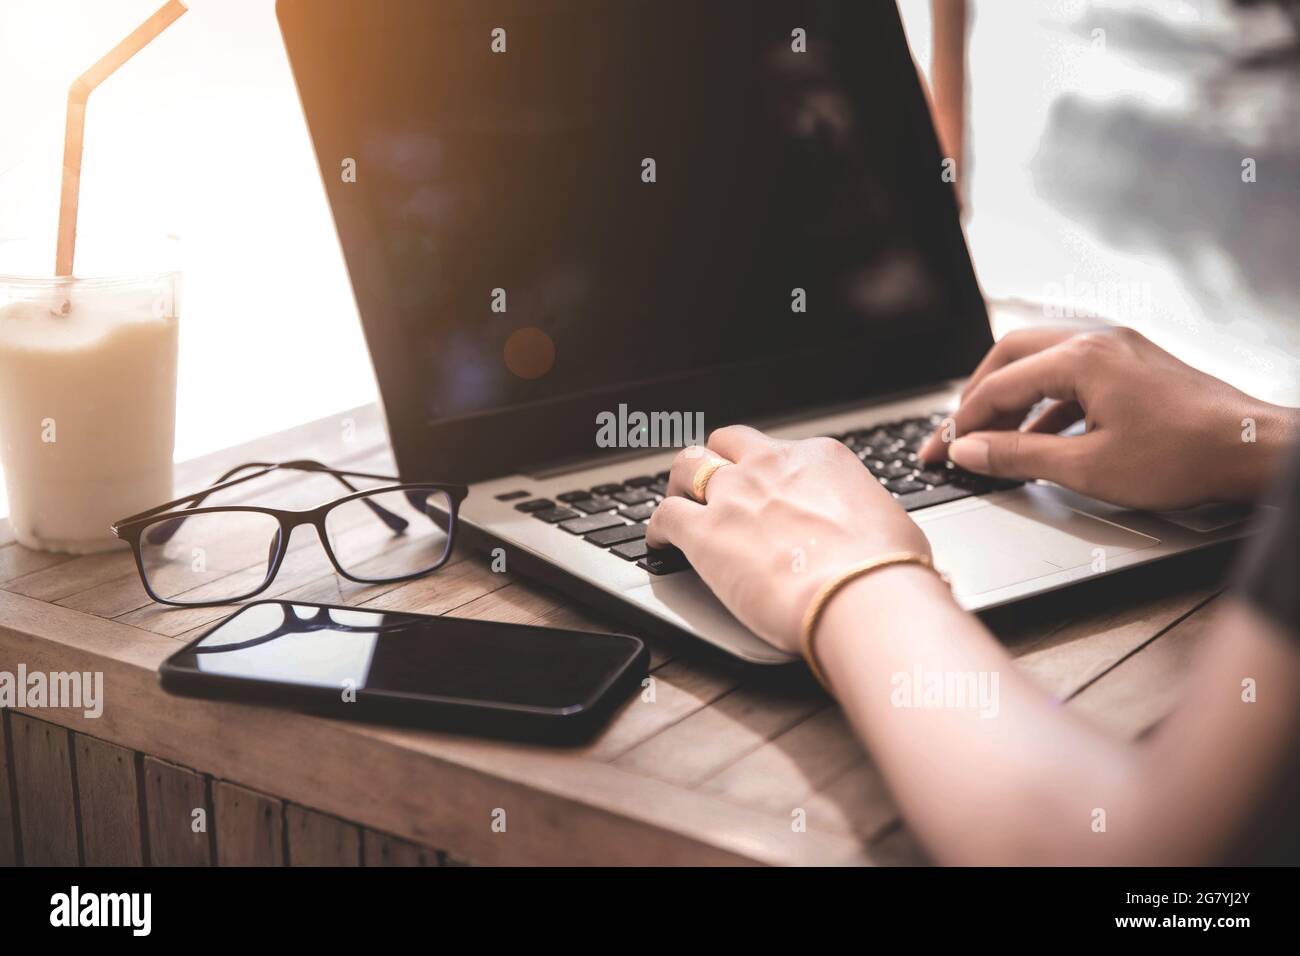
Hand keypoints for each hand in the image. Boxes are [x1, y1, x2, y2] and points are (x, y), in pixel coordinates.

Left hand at [645, 426, 930, 651]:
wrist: (863, 596)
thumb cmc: (887, 569)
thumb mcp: (889, 525)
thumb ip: (863, 520)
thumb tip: (871, 536)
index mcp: (819, 459)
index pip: (780, 452)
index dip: (767, 473)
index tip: (766, 493)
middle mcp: (772, 467)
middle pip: (727, 442)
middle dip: (717, 460)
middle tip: (712, 486)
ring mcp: (735, 495)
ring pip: (687, 465)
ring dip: (680, 484)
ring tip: (678, 504)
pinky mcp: (705, 532)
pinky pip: (664, 516)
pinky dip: (657, 530)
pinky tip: (660, 545)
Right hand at [918, 326, 1295, 510]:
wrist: (1251, 450)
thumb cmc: (1183, 456)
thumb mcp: (1087, 466)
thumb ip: (1018, 455)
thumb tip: (968, 449)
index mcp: (1081, 357)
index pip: (998, 385)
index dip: (961, 422)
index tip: (941, 449)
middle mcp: (1096, 340)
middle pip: (1010, 356)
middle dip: (977, 396)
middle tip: (956, 433)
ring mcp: (1117, 348)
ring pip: (1040, 362)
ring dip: (1010, 398)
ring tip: (991, 439)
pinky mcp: (1133, 364)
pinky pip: (1071, 376)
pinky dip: (1044, 403)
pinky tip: (1038, 437)